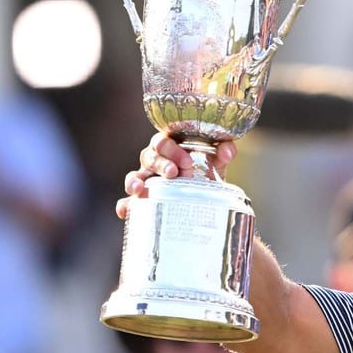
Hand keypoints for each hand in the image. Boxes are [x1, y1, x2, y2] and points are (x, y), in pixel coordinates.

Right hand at [116, 132, 236, 219]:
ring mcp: (147, 178)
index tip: (187, 161)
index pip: (164, 141)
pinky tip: (125, 211)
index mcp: (170, 145)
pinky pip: (129, 199)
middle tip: (173, 173)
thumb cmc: (207, 167)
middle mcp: (155, 159)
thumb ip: (224, 149)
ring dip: (134, 182)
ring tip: (138, 190)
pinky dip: (125, 204)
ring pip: (134, 175)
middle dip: (160, 164)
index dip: (173, 150)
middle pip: (149, 157)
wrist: (206, 189)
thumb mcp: (217, 158)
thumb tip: (227, 152)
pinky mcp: (144, 197)